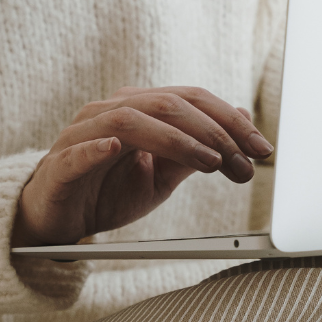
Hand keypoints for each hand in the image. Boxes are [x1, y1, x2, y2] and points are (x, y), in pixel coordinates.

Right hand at [11, 86, 272, 246]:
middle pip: (169, 105)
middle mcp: (112, 112)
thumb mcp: (164, 175)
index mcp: (141, 109)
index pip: (192, 100)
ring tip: (209, 162)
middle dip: (215, 133)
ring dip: (176, 140)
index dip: (232, 121)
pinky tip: (117, 148)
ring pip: (130, 121)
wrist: (59, 221)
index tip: (262, 149)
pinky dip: (97, 147)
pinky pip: (77, 151)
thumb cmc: (110, 191)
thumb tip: (241, 122)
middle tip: (244, 162)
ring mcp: (82, 134)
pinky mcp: (58, 165)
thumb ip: (199, 150)